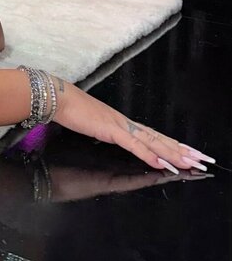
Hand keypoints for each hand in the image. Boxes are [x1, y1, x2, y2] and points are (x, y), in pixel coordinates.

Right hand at [54, 80, 213, 173]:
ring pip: (152, 142)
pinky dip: (149, 153)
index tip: (188, 152)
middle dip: (181, 150)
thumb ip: (105, 133)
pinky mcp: (111, 129)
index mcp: (121, 123)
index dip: (171, 145)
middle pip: (158, 138)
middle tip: (202, 160)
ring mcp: (119, 125)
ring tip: (190, 163)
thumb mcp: (92, 125)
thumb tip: (110, 137)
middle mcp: (125, 123)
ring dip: (172, 154)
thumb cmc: (71, 109)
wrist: (58, 97)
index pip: (152, 136)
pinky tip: (161, 162)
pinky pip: (134, 144)